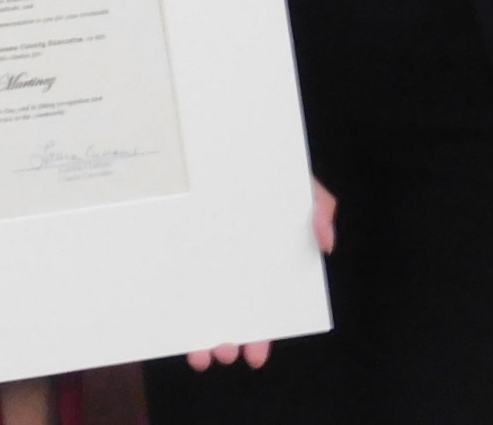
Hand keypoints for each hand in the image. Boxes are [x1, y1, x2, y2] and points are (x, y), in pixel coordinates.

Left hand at [185, 177, 336, 370]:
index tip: (255, 355)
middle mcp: (227, 265)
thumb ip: (318, 206)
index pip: (261, 306)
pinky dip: (168, 306)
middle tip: (224, 352)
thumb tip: (325, 243)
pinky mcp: (170, 243)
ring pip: (197, 305)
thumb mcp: (296, 182)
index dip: (260, 335)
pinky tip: (168, 324)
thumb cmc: (263, 167)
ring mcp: (196, 256)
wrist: (217, 137)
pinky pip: (167, 278)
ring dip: (198, 335)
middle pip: (227, 312)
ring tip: (199, 352)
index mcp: (258, 262)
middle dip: (226, 341)